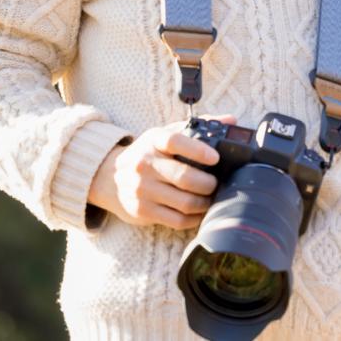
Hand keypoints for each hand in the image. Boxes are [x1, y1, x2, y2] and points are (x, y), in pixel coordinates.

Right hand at [87, 118, 227, 230]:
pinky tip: (199, 212)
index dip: (198, 150)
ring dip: (204, 202)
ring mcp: (142, 189)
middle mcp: (145, 164)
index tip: (215, 158)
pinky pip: (176, 220)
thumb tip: (231, 120)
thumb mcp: (165, 134)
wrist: (109, 177)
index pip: (175, 141)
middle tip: (217, 183)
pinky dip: (194, 218)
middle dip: (209, 183)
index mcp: (153, 140)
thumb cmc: (147, 154)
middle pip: (184, 177)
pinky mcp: (142, 210)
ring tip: (211, 198)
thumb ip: (198, 126)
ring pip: (184, 202)